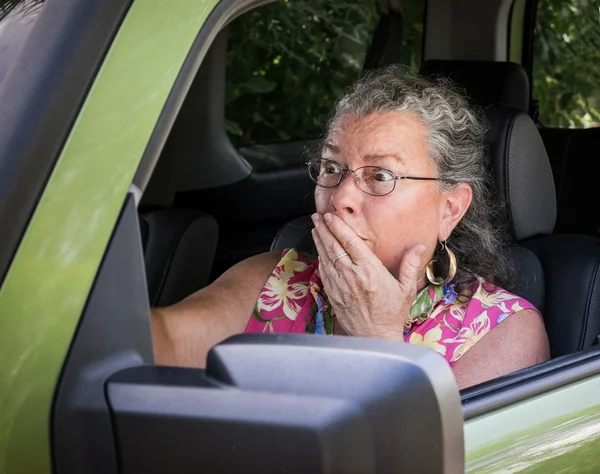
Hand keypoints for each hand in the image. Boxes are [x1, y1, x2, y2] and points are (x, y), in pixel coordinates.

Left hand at [311, 212, 425, 339]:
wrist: (375, 338)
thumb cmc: (392, 314)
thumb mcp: (406, 288)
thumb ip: (410, 265)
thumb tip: (418, 246)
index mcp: (370, 270)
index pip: (350, 242)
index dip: (338, 227)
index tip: (331, 216)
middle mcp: (352, 276)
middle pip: (333, 246)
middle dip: (324, 229)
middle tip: (318, 217)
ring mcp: (340, 285)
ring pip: (325, 257)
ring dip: (319, 241)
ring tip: (315, 228)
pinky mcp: (333, 294)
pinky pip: (324, 272)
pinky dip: (320, 259)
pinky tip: (319, 251)